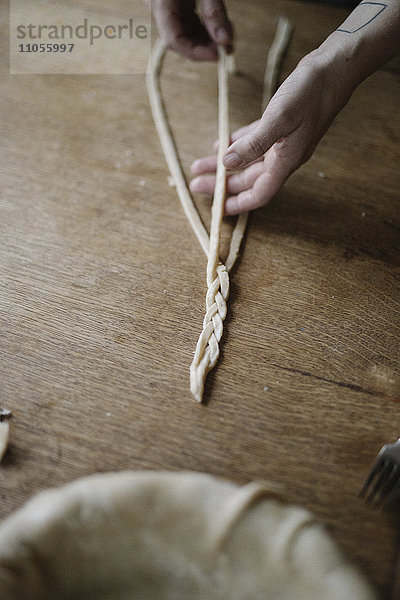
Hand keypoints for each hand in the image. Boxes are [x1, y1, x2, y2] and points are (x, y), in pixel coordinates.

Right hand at [149, 0, 232, 60]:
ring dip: (209, 40)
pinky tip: (221, 28)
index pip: (173, 40)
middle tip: (228, 48)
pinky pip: (190, 24)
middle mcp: (161, 9)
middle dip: (206, 47)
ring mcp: (168, 9)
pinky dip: (206, 29)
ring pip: (187, 34)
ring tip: (228, 37)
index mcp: (160, 3)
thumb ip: (214, 12)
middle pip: (181, 40)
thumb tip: (225, 42)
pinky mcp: (177, 6)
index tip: (217, 56)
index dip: (196, 52)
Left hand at [190, 50, 355, 213]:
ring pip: (248, 160)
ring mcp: (283, 141)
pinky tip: (222, 143)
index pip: (259, 193)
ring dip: (225, 164)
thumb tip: (227, 164)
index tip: (217, 209)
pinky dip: (238, 144)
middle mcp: (284, 156)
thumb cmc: (311, 93)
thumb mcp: (279, 118)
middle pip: (249, 179)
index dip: (238, 204)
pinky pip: (254, 141)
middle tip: (196, 183)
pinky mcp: (281, 125)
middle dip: (222, 183)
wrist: (335, 68)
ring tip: (200, 164)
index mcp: (286, 161)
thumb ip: (253, 144)